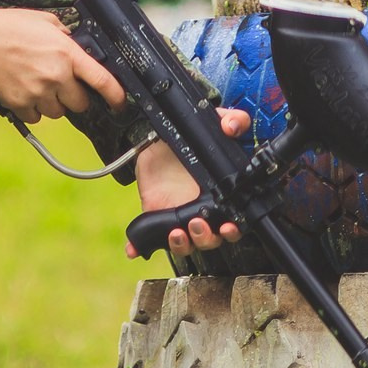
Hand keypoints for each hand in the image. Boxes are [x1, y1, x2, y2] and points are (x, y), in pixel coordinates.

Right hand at [0, 8, 124, 123]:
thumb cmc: (7, 27)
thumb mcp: (43, 21)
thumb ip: (65, 36)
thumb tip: (76, 47)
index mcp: (66, 53)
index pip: (101, 80)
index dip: (116, 94)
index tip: (120, 102)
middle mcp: (55, 76)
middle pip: (80, 103)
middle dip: (74, 96)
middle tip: (60, 83)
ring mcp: (37, 93)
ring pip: (57, 113)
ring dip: (52, 103)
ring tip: (36, 84)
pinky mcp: (19, 105)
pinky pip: (36, 118)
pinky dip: (32, 109)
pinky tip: (23, 92)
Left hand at [130, 110, 249, 258]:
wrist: (157, 140)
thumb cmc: (189, 139)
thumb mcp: (210, 125)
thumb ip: (229, 120)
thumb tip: (232, 126)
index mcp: (219, 197)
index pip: (233, 223)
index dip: (233, 230)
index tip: (229, 226)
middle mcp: (201, 212)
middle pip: (210, 240)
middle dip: (206, 238)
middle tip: (196, 224)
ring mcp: (177, 218)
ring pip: (184, 244)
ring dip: (181, 244)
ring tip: (176, 232)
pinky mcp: (155, 217)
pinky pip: (147, 239)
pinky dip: (139, 246)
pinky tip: (134, 247)